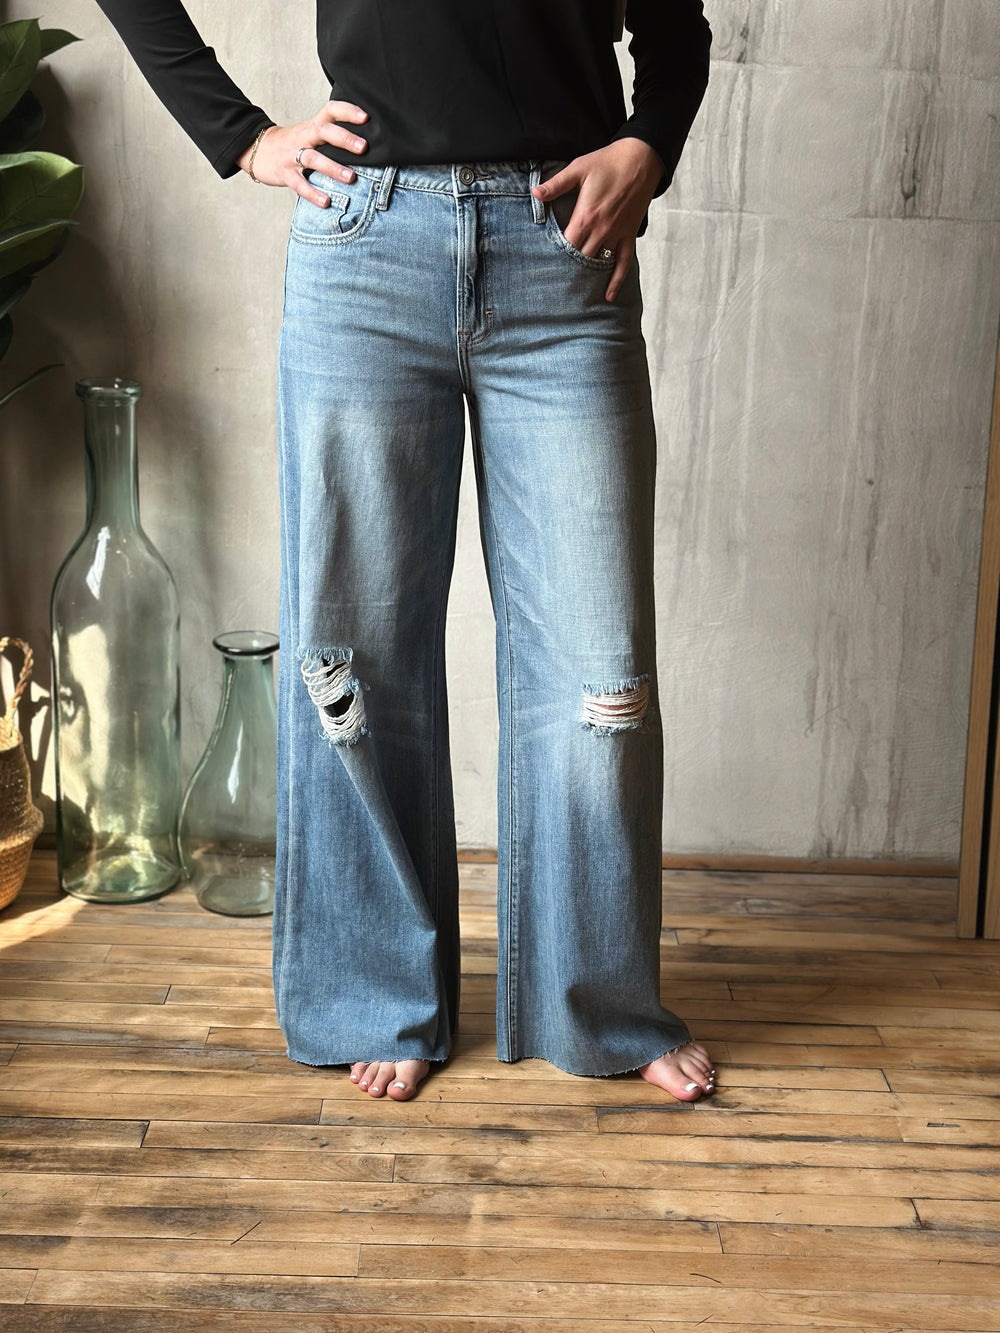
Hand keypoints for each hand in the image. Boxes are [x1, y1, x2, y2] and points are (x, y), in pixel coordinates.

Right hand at [237, 101, 369, 205]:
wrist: (256, 149)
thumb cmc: (292, 144)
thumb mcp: (310, 133)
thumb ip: (332, 136)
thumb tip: (366, 144)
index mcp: (312, 126)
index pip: (330, 111)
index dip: (347, 111)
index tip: (365, 117)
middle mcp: (303, 137)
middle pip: (323, 132)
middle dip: (344, 138)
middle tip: (364, 147)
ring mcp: (292, 155)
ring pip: (312, 158)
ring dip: (332, 167)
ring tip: (350, 178)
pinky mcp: (284, 173)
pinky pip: (299, 184)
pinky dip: (312, 193)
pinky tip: (326, 202)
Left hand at [530, 137, 664, 300]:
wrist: (641, 159)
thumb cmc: (608, 162)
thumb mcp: (578, 168)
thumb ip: (556, 184)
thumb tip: (535, 193)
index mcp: (586, 216)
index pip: (567, 245)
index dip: (556, 256)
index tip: (545, 265)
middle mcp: (601, 230)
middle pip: (581, 259)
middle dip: (569, 271)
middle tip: (555, 286)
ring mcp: (617, 235)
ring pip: (600, 264)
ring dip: (588, 278)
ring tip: (575, 294)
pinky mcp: (629, 235)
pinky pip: (623, 263)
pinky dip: (617, 280)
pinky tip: (608, 295)